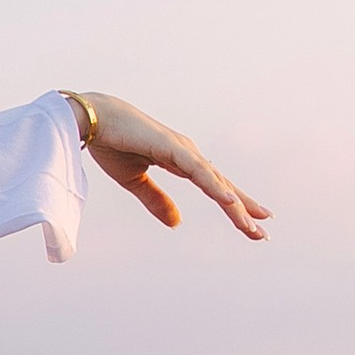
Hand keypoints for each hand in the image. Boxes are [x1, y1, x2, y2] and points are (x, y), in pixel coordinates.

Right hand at [68, 93, 267, 239]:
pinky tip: (231, 202)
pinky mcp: (173, 148)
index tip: (252, 226)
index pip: (214, 188)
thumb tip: (177, 224)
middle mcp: (189, 155)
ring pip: (216, 182)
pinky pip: (199, 172)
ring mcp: (183, 150)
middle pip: (223, 187)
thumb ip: (156, 200)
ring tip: (254, 225)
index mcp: (181, 161)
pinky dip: (216, 187)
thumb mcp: (134, 181)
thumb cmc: (112, 144)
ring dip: (235, 205)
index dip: (234, 207)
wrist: (92, 120)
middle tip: (263, 234)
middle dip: (244, 210)